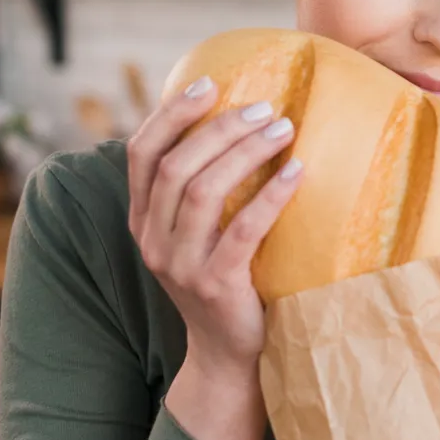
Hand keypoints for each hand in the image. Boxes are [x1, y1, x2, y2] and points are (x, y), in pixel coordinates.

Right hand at [126, 75, 303, 439]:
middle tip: (265, 107)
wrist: (228, 355)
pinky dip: (270, 195)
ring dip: (246, 152)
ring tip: (283, 129)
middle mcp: (153, 239)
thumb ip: (204, 191)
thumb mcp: (201, 235)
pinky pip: (242, 230)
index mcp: (144, 220)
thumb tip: (238, 125)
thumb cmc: (226, 280)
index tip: (207, 83)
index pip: (142, 154)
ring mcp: (180, 264)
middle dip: (221, 128)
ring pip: (203, 191)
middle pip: (177, 165)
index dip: (170, 114)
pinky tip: (297, 173)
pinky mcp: (215, 284)